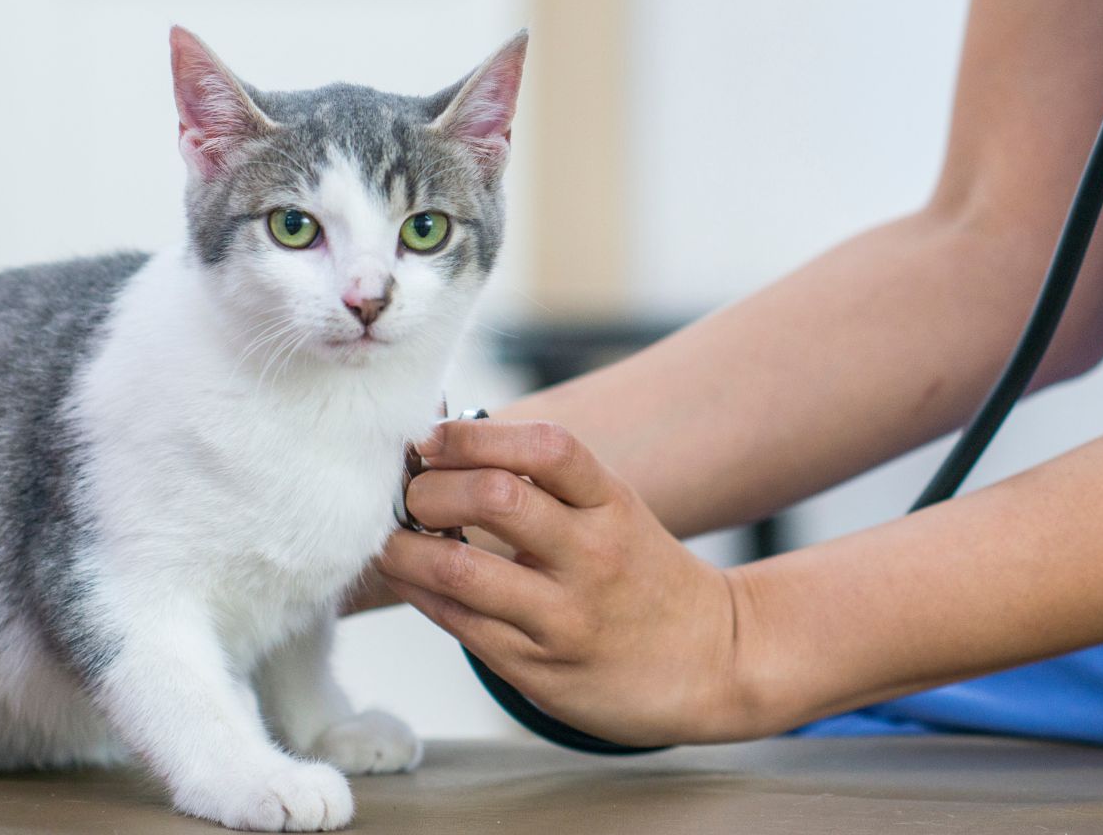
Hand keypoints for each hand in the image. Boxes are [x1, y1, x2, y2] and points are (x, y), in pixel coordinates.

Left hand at [376, 419, 755, 745]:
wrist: (713, 662)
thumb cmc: (644, 576)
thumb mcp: (616, 514)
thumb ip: (547, 484)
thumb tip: (444, 449)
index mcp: (614, 505)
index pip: (546, 447)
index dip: (475, 433)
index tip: (431, 437)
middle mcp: (593, 556)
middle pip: (495, 497)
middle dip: (429, 489)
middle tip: (408, 493)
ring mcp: (565, 617)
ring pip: (460, 569)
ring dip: (403, 546)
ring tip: (389, 536)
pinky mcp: (538, 669)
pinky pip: (457, 623)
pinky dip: (417, 591)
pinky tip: (407, 575)